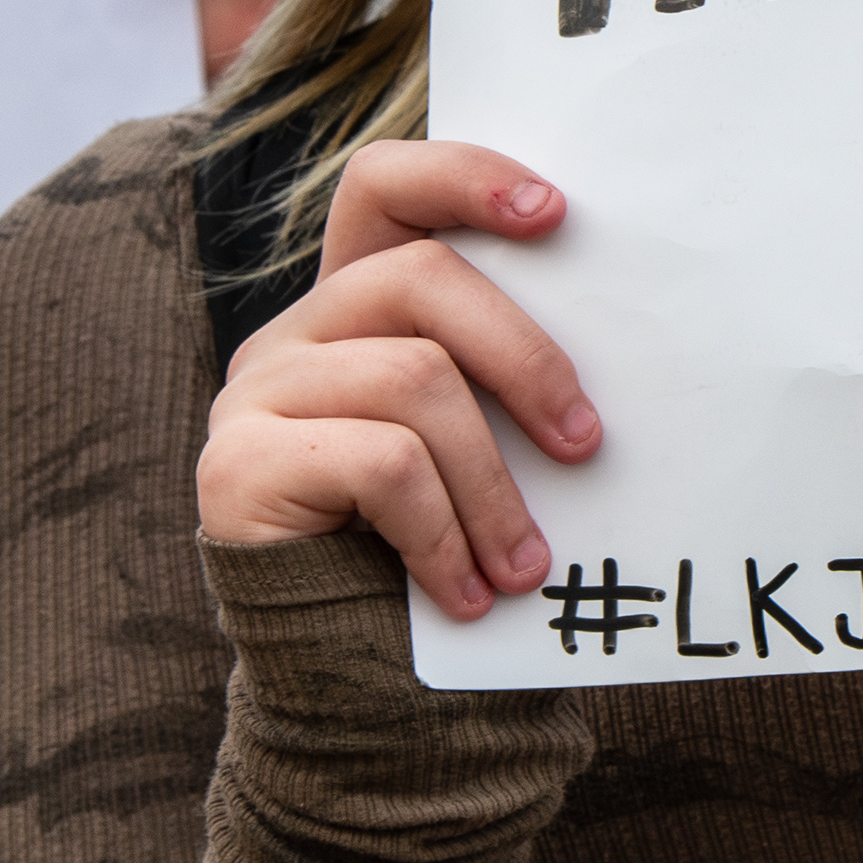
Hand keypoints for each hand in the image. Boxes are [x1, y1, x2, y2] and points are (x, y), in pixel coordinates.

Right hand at [200, 140, 600, 619]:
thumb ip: (506, 375)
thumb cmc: (439, 553)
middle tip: (587, 444)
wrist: (349, 688)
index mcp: (353, 309)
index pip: (385, 186)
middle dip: (525, 358)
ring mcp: (255, 395)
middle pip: (420, 276)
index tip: (557, 212)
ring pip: (414, 378)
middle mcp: (291, 333)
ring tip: (526, 565)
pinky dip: (445, 532)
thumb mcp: (482, 445)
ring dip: (494, 483)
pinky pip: (380, 462)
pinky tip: (466, 592)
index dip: (463, 175)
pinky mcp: (236, 466)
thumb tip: (627, 335)